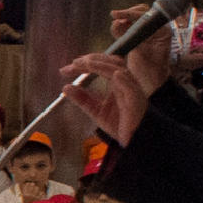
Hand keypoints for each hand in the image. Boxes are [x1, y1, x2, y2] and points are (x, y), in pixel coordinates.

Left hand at [53, 39, 170, 143]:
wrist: (135, 142)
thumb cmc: (120, 125)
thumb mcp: (96, 111)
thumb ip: (82, 99)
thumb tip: (65, 87)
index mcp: (116, 84)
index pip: (102, 66)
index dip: (85, 64)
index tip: (66, 69)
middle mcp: (125, 84)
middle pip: (111, 63)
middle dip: (92, 60)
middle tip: (74, 63)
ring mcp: (132, 91)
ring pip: (121, 71)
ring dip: (103, 65)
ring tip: (87, 63)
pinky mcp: (137, 102)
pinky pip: (132, 88)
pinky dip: (124, 80)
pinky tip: (115, 75)